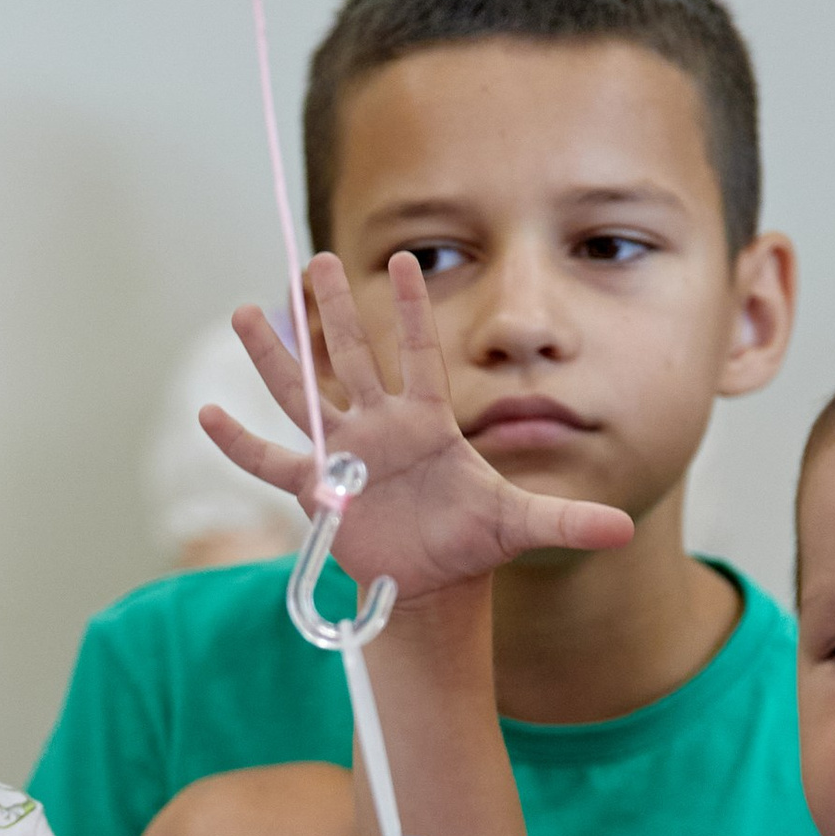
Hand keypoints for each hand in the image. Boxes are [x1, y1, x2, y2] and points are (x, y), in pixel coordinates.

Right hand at [199, 251, 630, 602]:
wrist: (433, 579)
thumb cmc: (472, 540)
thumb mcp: (522, 527)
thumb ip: (569, 520)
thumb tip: (625, 530)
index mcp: (427, 421)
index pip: (418, 353)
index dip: (409, 309)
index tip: (405, 260)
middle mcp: (380, 426)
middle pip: (351, 357)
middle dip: (332, 309)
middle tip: (311, 256)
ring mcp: (345, 456)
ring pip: (303, 395)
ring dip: (275, 356)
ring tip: (244, 311)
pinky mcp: (318, 495)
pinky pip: (272, 462)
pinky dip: (240, 443)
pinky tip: (209, 415)